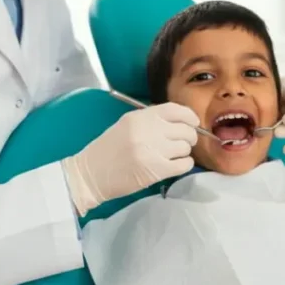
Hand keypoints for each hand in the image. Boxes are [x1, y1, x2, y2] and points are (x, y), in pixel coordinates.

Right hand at [62, 103, 199, 215]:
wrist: (91, 174)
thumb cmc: (108, 149)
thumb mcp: (126, 125)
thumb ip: (151, 121)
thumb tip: (180, 123)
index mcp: (141, 117)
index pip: (176, 110)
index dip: (189, 116)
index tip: (193, 123)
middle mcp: (149, 130)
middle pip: (185, 130)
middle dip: (189, 137)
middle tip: (183, 144)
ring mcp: (154, 150)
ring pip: (186, 148)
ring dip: (184, 152)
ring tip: (173, 156)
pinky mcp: (157, 170)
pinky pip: (184, 164)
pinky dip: (184, 165)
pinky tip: (176, 165)